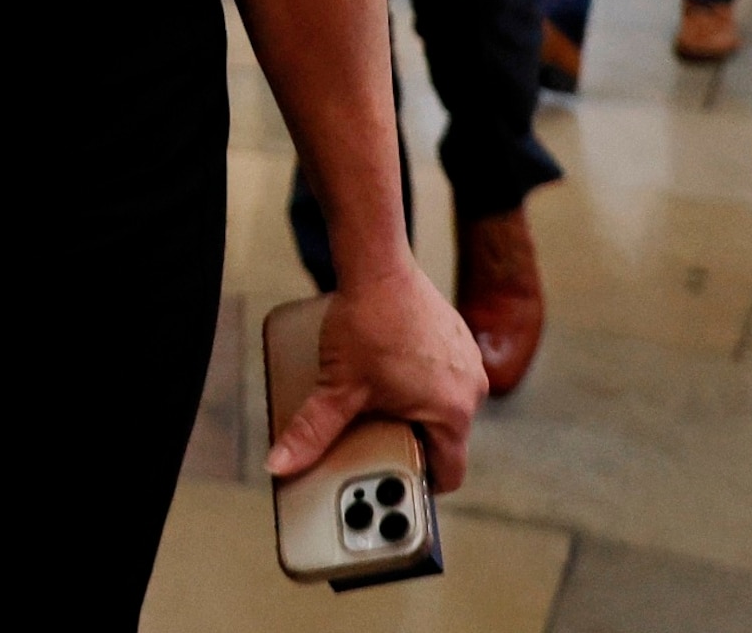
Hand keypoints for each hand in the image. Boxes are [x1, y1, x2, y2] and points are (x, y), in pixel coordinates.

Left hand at [264, 264, 486, 491]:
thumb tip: (280, 464)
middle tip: (376, 442)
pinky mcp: (457, 341)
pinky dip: (418, 383)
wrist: (378, 266)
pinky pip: (441, 378)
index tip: (392, 486)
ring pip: (442, 408)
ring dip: (414, 413)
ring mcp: (467, 363)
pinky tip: (389, 372)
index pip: (448, 474)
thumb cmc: (367, 323)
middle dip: (410, 445)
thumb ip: (312, 433)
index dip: (418, 486)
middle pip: (443, 441)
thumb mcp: (338, 387)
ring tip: (378, 403)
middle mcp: (470, 389)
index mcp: (452, 412)